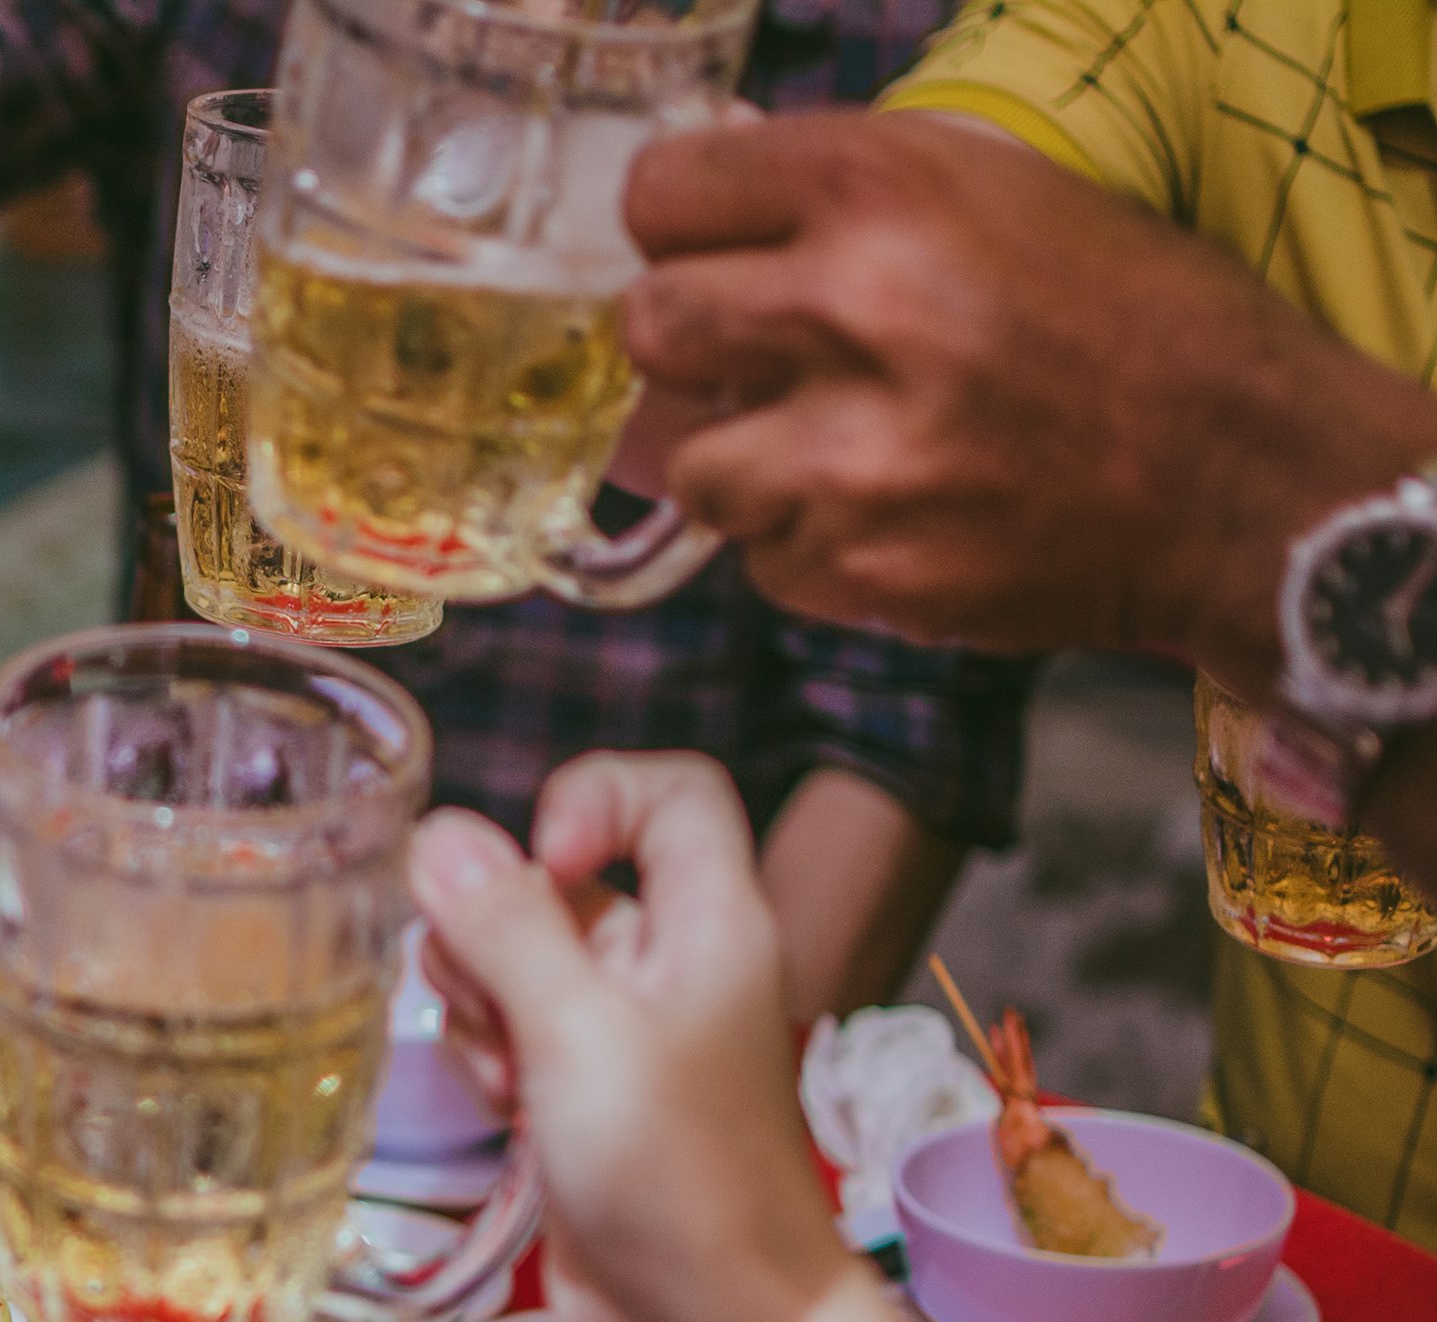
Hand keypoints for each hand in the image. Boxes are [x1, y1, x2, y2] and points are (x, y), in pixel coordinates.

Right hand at [412, 753, 1021, 1321]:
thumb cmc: (681, 1189)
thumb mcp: (579, 1035)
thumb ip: (506, 927)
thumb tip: (441, 839)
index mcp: (710, 925)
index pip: (666, 792)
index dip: (590, 800)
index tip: (538, 865)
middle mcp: (670, 970)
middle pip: (562, 878)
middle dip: (498, 920)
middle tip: (492, 994)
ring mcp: (623, 1040)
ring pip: (518, 960)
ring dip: (479, 996)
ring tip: (505, 1068)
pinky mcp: (580, 1103)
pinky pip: (508, 1036)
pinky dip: (487, 1059)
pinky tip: (505, 1112)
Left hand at [619, 111, 1436, 694]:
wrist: (1246, 480)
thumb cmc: (1132, 326)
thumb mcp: (1000, 199)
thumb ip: (845, 205)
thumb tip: (702, 226)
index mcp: (887, 186)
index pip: (663, 192)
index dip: (680, 230)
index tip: (707, 254)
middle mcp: (855, 305)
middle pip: (649, 325)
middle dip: (692, 349)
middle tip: (758, 363)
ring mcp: (850, 449)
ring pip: (687, 464)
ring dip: (747, 465)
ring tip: (846, 450)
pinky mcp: (859, 563)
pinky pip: (761, 557)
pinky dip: (810, 546)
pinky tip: (899, 515)